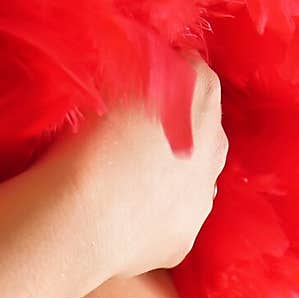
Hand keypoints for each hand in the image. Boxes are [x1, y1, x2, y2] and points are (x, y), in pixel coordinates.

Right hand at [51, 48, 227, 278]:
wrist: (84, 216)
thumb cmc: (90, 138)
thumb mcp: (112, 79)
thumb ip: (135, 64)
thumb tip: (142, 55)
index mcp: (199, 99)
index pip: (197, 74)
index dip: (172, 75)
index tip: (145, 82)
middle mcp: (214, 150)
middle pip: (206, 130)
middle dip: (183, 126)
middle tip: (140, 132)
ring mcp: (201, 201)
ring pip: (196, 181)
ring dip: (174, 175)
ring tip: (133, 179)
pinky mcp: (183, 242)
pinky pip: (173, 223)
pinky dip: (156, 218)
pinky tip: (128, 218)